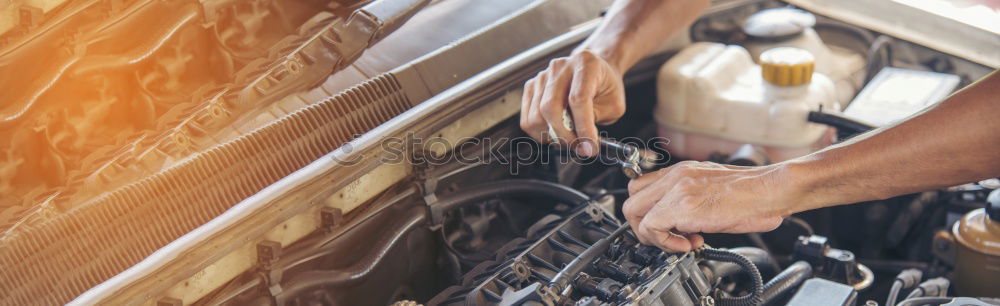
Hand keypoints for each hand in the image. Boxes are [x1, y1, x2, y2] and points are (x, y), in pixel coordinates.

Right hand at [520, 50, 625, 156]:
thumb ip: (594, 121)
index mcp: (586, 64)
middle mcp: (560, 67)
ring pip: (536, 116)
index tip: (590, 147)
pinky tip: (556, 131)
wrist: (596, 72)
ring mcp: (542, 76)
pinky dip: (541, 132)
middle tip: (579, 147)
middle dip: (564, 136)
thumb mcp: (612, 105)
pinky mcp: (531, 87)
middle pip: (550, 107)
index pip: (577, 99)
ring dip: (553, 136)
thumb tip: (581, 143)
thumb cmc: (605, 88)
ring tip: (569, 139)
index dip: (583, 127)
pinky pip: (528, 118)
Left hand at [623, 161, 794, 251]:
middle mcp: (675, 176)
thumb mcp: (711, 188)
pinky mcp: (683, 206)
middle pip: (632, 199)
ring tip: (680, 241)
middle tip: (666, 237)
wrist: (772, 189)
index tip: (666, 227)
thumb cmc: (752, 192)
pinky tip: (689, 243)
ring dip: (652, 235)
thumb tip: (680, 221)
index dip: (647, 212)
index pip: (641, 187)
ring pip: (634, 212)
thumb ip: (690, 198)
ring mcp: (677, 189)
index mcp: (681, 171)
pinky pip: (652, 227)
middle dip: (643, 225)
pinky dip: (665, 242)